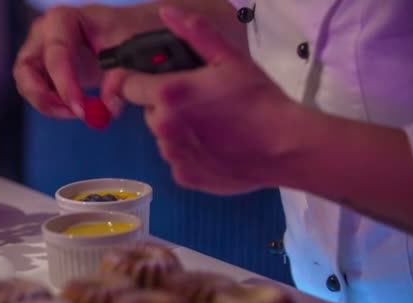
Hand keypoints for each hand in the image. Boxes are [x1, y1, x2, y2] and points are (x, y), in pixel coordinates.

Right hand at [13, 4, 161, 119]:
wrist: (127, 31)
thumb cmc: (125, 31)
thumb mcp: (128, 49)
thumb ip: (120, 77)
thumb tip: (109, 106)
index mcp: (63, 19)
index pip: (55, 54)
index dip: (65, 84)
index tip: (81, 109)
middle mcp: (43, 33)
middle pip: (25, 68)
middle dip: (43, 97)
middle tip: (72, 113)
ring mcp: (39, 51)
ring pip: (26, 83)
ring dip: (47, 104)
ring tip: (78, 112)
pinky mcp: (43, 69)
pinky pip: (37, 91)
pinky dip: (52, 105)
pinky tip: (75, 108)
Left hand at [121, 7, 307, 194]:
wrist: (284, 146)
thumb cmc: (258, 98)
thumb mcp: (229, 58)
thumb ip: (194, 33)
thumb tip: (166, 13)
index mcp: (168, 94)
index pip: (128, 86)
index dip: (140, 82)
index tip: (159, 82)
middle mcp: (163, 127)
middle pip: (149, 113)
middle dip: (166, 106)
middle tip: (200, 104)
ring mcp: (172, 156)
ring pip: (163, 138)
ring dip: (177, 131)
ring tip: (212, 127)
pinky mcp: (184, 178)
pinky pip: (177, 161)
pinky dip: (190, 155)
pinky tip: (216, 149)